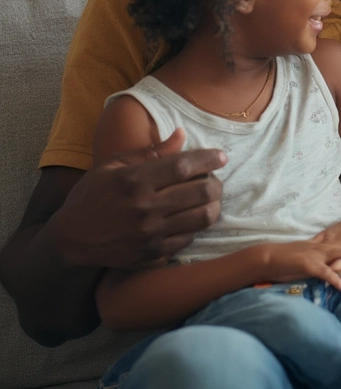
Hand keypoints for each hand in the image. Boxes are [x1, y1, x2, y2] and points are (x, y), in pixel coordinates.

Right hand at [53, 129, 225, 269]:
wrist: (70, 240)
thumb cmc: (92, 196)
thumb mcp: (114, 166)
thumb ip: (151, 151)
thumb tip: (182, 134)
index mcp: (134, 181)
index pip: (183, 165)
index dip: (208, 159)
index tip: (221, 156)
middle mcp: (145, 208)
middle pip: (200, 191)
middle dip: (216, 182)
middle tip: (214, 179)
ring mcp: (150, 234)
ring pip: (203, 217)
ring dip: (213, 204)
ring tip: (209, 198)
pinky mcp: (153, 254)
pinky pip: (190, 238)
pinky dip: (196, 226)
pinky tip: (191, 218)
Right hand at [257, 239, 340, 291]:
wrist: (267, 258)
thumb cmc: (284, 260)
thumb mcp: (303, 256)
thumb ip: (315, 260)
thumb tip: (323, 267)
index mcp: (319, 246)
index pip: (340, 245)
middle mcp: (319, 248)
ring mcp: (315, 256)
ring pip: (339, 256)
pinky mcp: (308, 265)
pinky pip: (325, 272)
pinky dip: (334, 278)